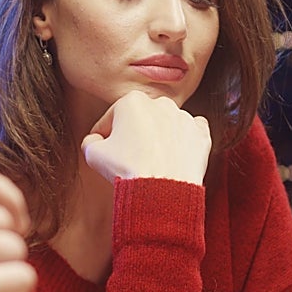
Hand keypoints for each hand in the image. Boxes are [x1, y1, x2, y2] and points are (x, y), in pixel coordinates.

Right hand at [81, 91, 210, 183]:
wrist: (163, 190)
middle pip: (140, 120)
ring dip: (159, 139)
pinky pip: (191, 133)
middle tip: (129, 158)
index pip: (111, 119)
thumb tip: (94, 141)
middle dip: (134, 136)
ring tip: (152, 161)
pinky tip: (174, 155)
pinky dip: (184, 142)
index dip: (104, 137)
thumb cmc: (129, 170)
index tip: (105, 151)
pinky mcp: (201, 134)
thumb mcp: (93, 155)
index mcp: (132, 101)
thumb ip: (90, 142)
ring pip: (165, 126)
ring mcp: (183, 117)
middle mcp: (160, 103)